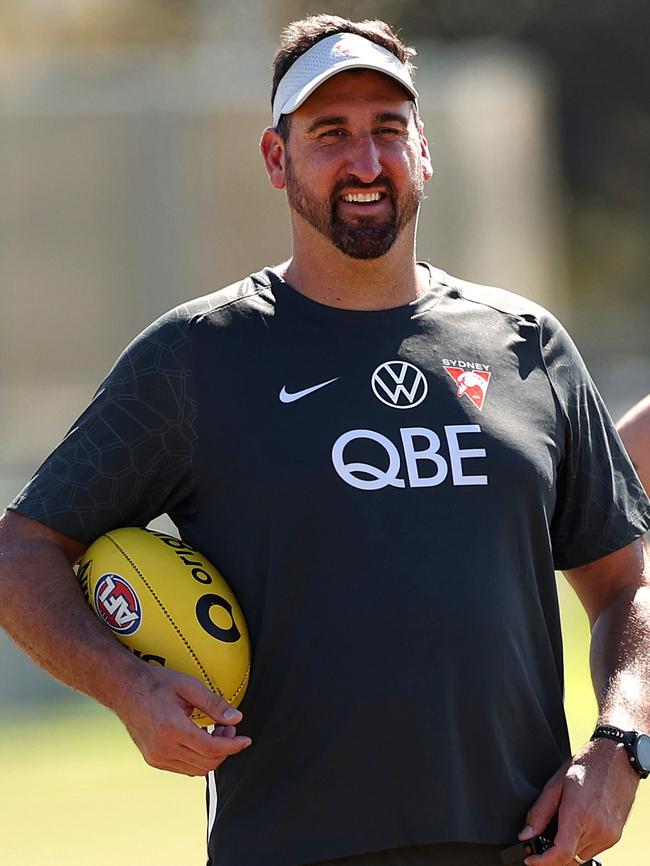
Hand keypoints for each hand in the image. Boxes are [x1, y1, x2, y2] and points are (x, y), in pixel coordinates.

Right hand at [115, 664, 251, 775]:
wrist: (125, 689)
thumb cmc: (157, 683)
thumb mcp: (189, 686)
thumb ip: (214, 704)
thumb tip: (237, 719)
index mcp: (173, 729)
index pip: (212, 748)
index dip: (233, 746)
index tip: (246, 740)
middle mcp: (163, 748)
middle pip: (207, 763)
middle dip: (225, 749)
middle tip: (229, 728)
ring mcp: (156, 757)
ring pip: (196, 770)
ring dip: (213, 755)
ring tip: (216, 731)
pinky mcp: (153, 760)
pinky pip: (184, 768)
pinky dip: (199, 759)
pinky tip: (201, 739)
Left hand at [519, 738, 638, 864]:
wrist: (616, 760)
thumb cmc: (587, 766)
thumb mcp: (556, 784)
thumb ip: (539, 812)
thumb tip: (526, 834)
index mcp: (579, 815)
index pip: (561, 854)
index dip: (543, 862)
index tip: (531, 859)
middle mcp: (597, 829)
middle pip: (570, 859)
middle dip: (552, 854)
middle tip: (540, 842)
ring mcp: (608, 835)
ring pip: (581, 857)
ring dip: (567, 850)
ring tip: (560, 828)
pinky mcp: (615, 836)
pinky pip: (594, 849)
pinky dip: (581, 845)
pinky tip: (576, 827)